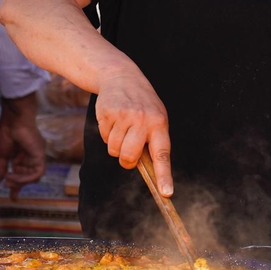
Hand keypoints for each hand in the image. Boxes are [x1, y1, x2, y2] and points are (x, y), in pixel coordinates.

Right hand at [0, 96, 46, 197]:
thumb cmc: (5, 135)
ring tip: (8, 179)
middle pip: (26, 178)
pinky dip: (25, 177)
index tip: (12, 197)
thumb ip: (0, 169)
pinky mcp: (40, 157)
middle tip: (7, 184)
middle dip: (17, 184)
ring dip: (20, 181)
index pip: (20, 175)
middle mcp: (29, 159)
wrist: (13, 122)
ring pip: (32, 177)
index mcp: (19, 157)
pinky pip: (37, 173)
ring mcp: (35, 158)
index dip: (16, 186)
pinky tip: (14, 175)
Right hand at [95, 68, 172, 194]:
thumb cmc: (142, 104)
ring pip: (114, 150)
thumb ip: (152, 141)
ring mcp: (124, 116)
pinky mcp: (107, 113)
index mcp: (159, 124)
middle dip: (126, 159)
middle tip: (128, 149)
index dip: (164, 176)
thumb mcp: (155, 117)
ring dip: (115, 144)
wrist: (121, 76)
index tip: (166, 193)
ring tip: (122, 127)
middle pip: (129, 157)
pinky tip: (113, 119)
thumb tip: (146, 170)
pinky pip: (104, 137)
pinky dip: (106, 133)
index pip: (162, 155)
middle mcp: (143, 120)